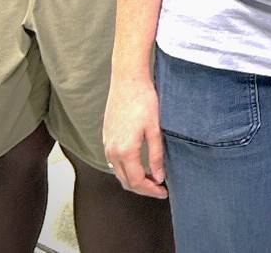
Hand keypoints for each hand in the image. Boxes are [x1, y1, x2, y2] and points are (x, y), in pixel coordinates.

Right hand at [102, 75, 167, 198]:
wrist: (127, 80)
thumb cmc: (143, 100)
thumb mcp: (155, 128)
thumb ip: (156, 155)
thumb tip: (159, 176)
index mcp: (125, 151)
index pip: (136, 181)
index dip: (151, 190)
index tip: (163, 191)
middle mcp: (112, 151)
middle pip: (125, 180)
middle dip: (142, 188)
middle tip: (159, 187)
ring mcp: (107, 144)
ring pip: (118, 172)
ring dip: (133, 179)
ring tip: (151, 177)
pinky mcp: (106, 137)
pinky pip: (114, 161)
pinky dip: (126, 168)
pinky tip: (138, 163)